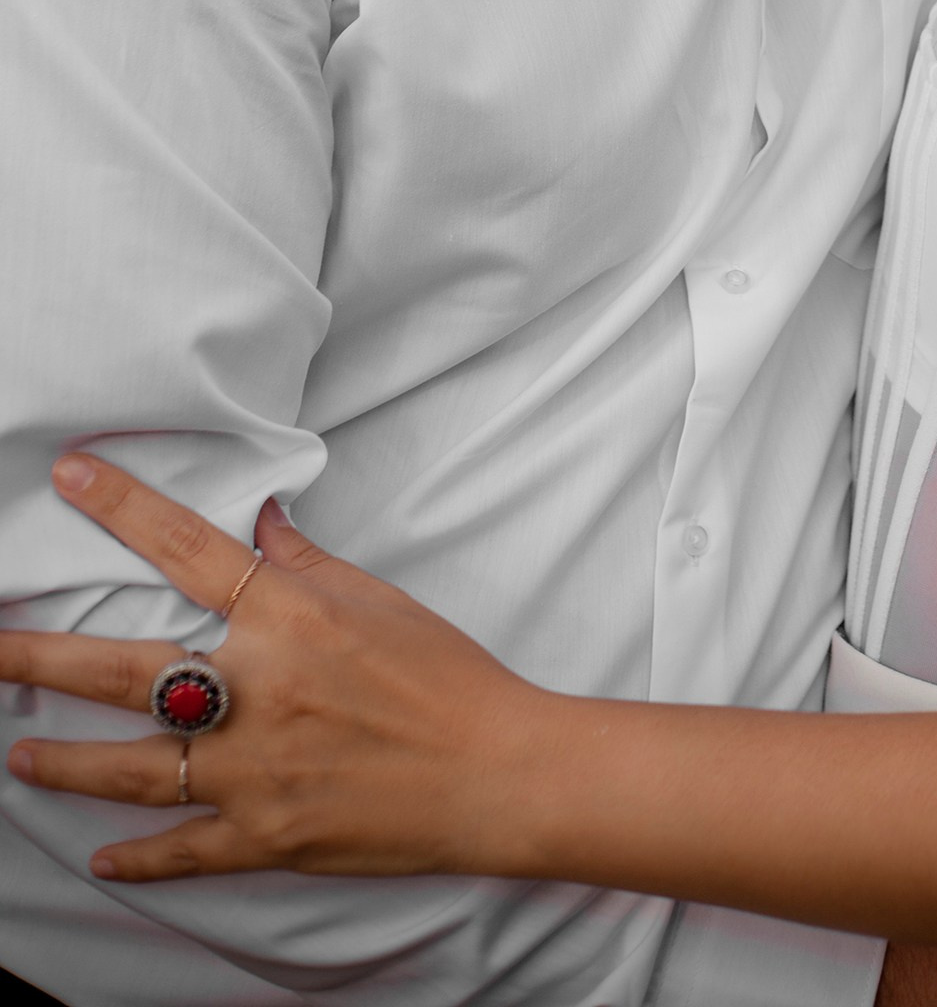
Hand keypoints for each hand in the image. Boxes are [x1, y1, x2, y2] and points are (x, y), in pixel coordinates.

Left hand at [1, 452, 536, 883]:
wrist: (493, 770)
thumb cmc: (445, 676)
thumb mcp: (379, 599)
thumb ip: (307, 564)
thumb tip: (260, 521)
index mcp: (288, 619)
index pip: (188, 548)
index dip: (124, 507)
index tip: (72, 475)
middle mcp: (256, 691)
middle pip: (125, 669)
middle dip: (41, 656)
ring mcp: (251, 772)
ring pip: (131, 767)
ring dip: (66, 760)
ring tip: (18, 752)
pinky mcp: (263, 836)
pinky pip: (183, 851)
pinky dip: (138, 858)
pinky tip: (100, 858)